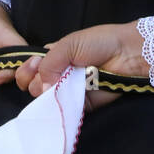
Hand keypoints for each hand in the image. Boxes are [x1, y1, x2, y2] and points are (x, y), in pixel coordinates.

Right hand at [14, 21, 147, 108]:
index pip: (30, 68)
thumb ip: (49, 63)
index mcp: (53, 58)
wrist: (127, 54)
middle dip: (32, 81)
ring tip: (56, 85)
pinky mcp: (81, 105)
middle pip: (32, 85)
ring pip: (45, 101)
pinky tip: (56, 102)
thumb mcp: (68, 44)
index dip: (26, 69)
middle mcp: (58, 76)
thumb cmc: (100, 42)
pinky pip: (64, 111)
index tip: (34, 63)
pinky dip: (57, 109)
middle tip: (44, 75)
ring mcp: (69, 91)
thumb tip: (40, 87)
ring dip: (45, 95)